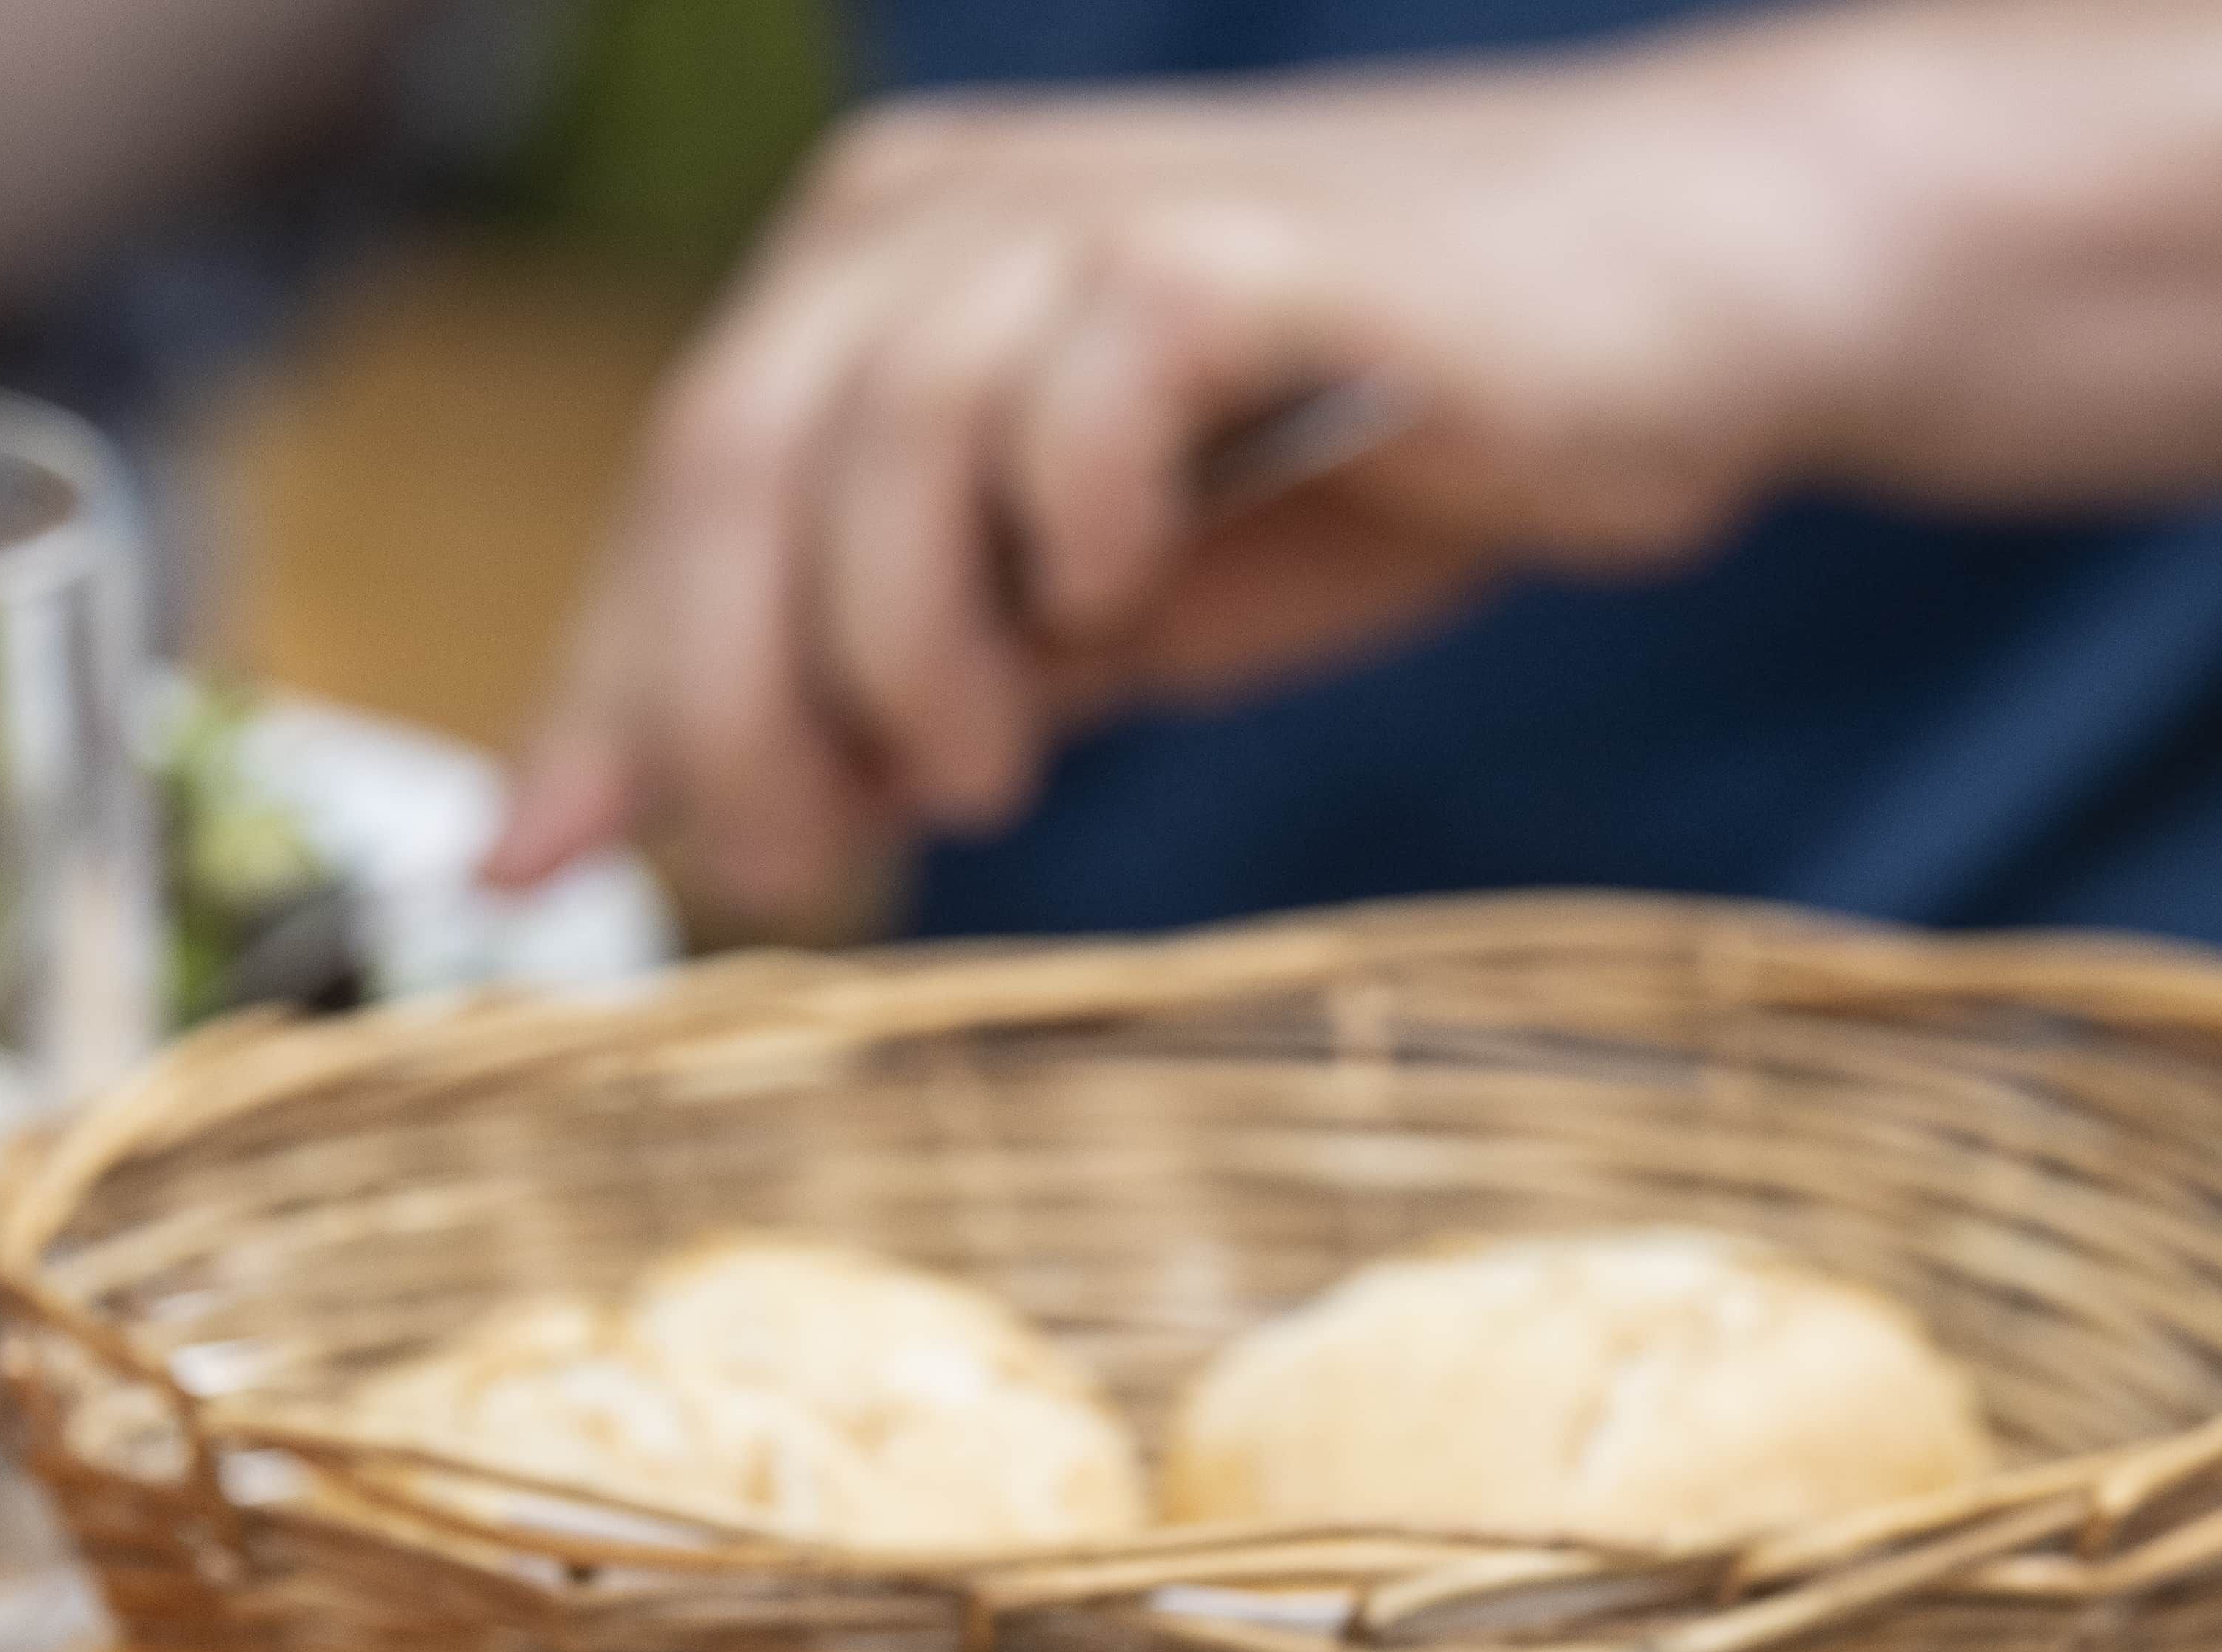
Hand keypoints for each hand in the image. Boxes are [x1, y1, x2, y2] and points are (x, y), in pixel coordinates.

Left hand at [484, 52, 1885, 929]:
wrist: (1671, 315)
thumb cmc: (1389, 451)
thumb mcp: (1101, 606)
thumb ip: (911, 673)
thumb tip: (694, 824)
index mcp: (880, 278)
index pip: (684, 490)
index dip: (606, 686)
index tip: (550, 867)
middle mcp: (948, 213)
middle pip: (739, 457)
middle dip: (726, 698)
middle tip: (789, 869)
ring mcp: (1095, 213)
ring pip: (889, 429)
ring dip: (900, 645)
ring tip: (976, 778)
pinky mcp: (1248, 249)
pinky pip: (1093, 381)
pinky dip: (1076, 517)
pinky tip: (1122, 602)